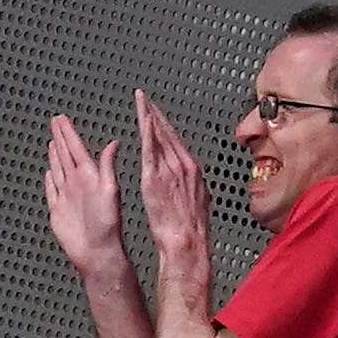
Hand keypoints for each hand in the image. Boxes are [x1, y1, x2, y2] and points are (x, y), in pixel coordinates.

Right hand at [40, 114, 122, 272]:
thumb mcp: (110, 191)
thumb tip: (114, 143)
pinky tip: (49, 172)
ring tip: (52, 141)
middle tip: (55, 121)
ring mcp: (68, 196)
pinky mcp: (59, 210)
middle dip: (60, 137)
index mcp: (89, 176)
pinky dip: (49, 180)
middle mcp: (78, 183)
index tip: (61, 119)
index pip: (76, 148)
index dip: (68, 133)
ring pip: (59, 169)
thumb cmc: (108, 226)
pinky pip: (52, 190)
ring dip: (55, 154)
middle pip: (65, 154)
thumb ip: (108, 167)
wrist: (97, 252)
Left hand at [131, 92, 211, 274]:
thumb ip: (189, 184)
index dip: (164, 124)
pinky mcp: (156, 178)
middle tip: (144, 97)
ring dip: (149, 116)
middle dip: (155, 113)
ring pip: (159, 136)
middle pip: (166, 133)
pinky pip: (151, 149)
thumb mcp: (197, 199)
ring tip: (140, 100)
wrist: (187, 240)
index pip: (175, 140)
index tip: (155, 112)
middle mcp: (183, 165)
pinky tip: (143, 118)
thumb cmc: (189, 228)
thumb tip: (186, 178)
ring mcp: (170, 170)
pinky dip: (148, 132)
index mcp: (192, 170)